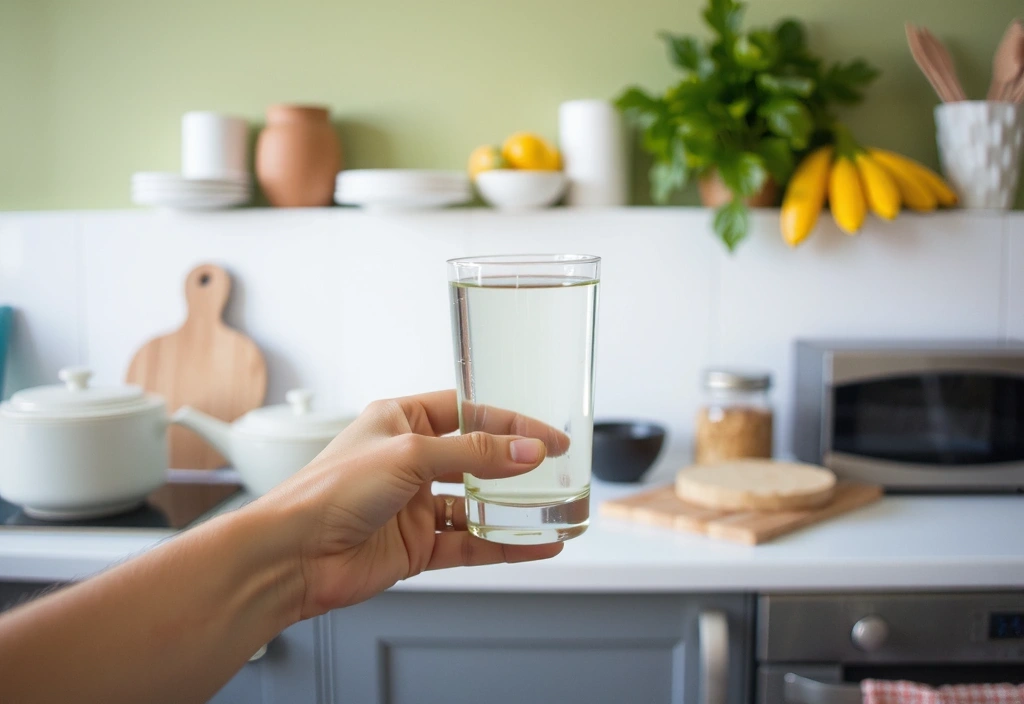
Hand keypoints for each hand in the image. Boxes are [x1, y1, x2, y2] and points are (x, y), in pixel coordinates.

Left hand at [255, 390, 567, 619]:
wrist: (293, 555)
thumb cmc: (330, 490)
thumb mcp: (410, 454)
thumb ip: (474, 453)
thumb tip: (527, 451)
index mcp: (400, 420)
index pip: (468, 411)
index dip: (510, 421)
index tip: (549, 436)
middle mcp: (409, 460)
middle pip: (477, 457)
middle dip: (517, 466)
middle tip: (560, 472)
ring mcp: (414, 505)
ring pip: (477, 504)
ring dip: (514, 509)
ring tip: (556, 511)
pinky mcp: (416, 545)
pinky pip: (470, 542)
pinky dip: (503, 545)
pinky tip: (535, 545)